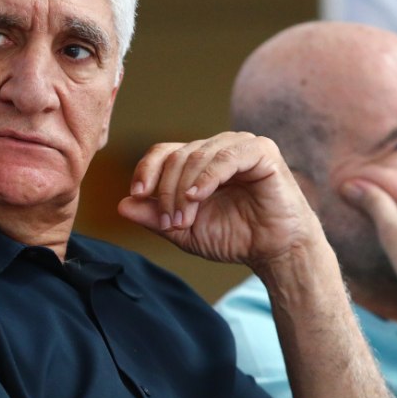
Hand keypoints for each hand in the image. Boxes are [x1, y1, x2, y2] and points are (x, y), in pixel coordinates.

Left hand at [117, 132, 319, 267]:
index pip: (163, 152)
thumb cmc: (235, 237)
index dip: (147, 170)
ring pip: (198, 156)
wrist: (274, 251)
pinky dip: (207, 178)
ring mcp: (239, 146)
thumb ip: (155, 217)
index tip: (136, 193)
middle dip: (167, 192)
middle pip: (177, 156)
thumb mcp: (185, 231)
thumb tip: (122, 205)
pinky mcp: (261, 152)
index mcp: (198, 161)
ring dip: (184, 190)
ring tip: (184, 219)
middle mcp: (217, 148)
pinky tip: (197, 197)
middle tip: (171, 223)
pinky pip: (226, 157)